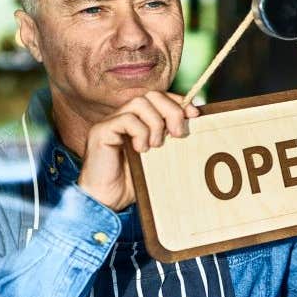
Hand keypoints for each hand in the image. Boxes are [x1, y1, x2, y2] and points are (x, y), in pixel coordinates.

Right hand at [77, 91, 200, 210]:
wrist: (107, 201)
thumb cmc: (133, 183)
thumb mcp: (159, 159)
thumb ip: (171, 140)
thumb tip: (193, 124)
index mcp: (139, 121)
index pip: (159, 98)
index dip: (178, 102)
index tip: (194, 115)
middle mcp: (124, 117)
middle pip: (151, 95)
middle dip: (171, 110)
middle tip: (178, 134)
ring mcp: (111, 122)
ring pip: (139, 103)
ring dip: (155, 123)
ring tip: (156, 146)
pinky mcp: (101, 131)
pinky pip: (126, 119)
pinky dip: (140, 132)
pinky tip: (141, 150)